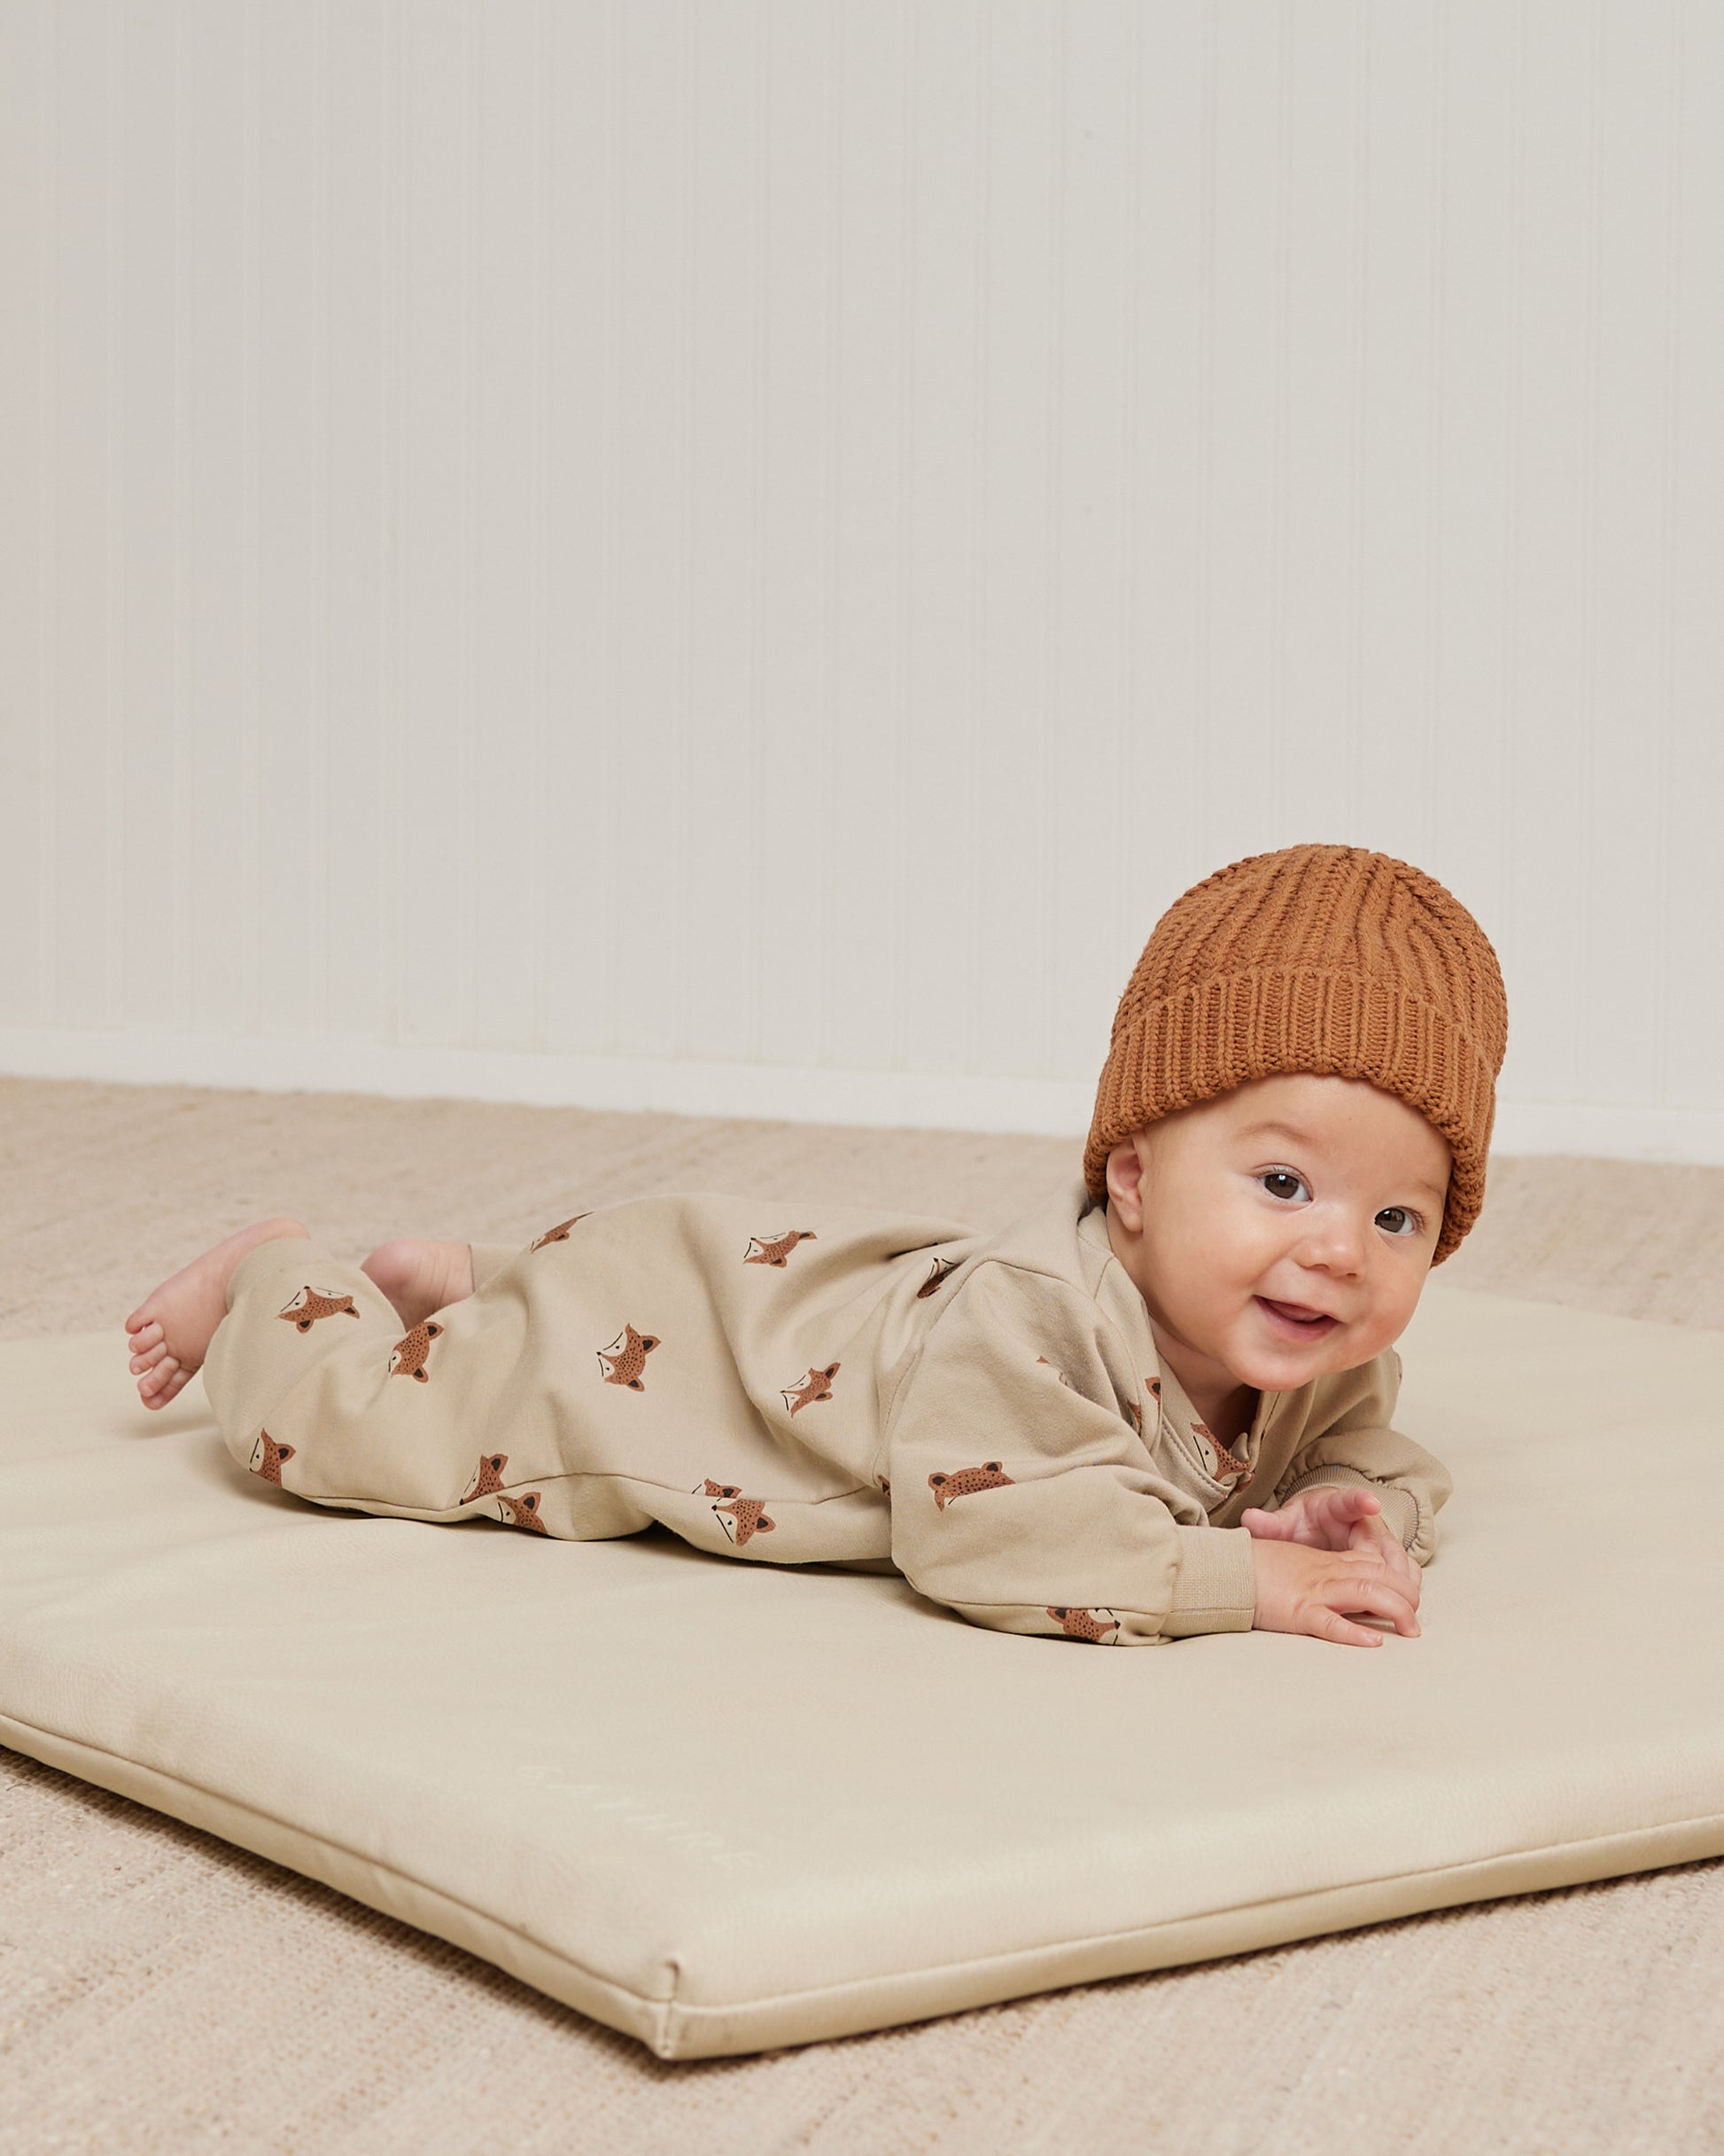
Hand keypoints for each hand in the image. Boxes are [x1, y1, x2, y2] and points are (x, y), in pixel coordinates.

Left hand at [1242, 1486, 1420, 1610]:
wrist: (1322, 1522)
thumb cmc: (1306, 1520)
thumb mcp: (1287, 1520)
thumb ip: (1270, 1523)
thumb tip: (1249, 1518)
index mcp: (1339, 1506)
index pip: (1352, 1500)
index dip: (1362, 1501)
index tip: (1371, 1503)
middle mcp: (1365, 1522)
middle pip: (1384, 1539)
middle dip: (1390, 1559)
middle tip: (1389, 1581)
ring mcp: (1380, 1541)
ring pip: (1399, 1559)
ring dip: (1402, 1580)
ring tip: (1405, 1602)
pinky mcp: (1387, 1560)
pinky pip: (1404, 1573)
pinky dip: (1406, 1588)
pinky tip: (1404, 1608)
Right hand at [1248, 1535, 1420, 1648]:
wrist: (1224, 1567)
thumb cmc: (1251, 1566)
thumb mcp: (1287, 1561)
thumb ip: (1309, 1569)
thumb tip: (1320, 1581)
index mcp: (1323, 1561)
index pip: (1372, 1565)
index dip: (1396, 1580)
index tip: (1408, 1598)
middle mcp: (1325, 1572)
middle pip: (1380, 1577)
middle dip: (1406, 1597)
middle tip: (1416, 1622)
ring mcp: (1314, 1591)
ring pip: (1367, 1595)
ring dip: (1395, 1612)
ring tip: (1409, 1631)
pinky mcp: (1298, 1611)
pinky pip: (1331, 1623)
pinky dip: (1355, 1633)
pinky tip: (1373, 1642)